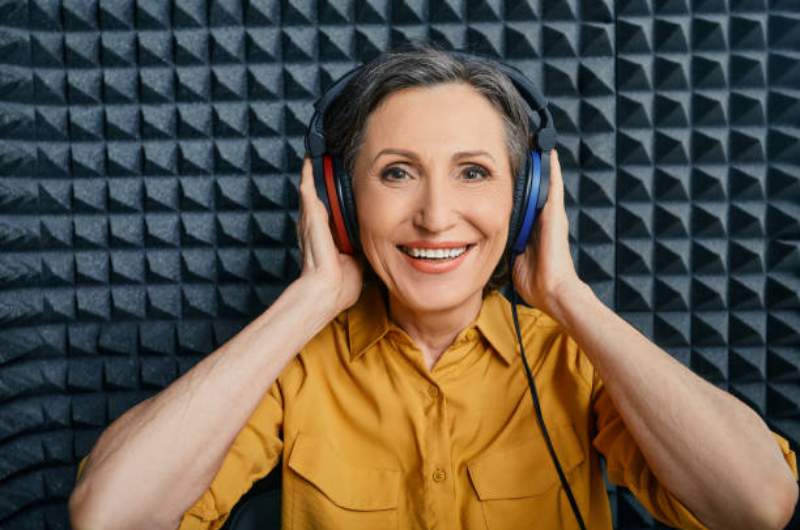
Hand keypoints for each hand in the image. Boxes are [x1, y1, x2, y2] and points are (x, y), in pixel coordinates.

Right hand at [296, 156, 363, 315]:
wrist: (328, 291)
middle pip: (317, 199)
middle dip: (319, 181)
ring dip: (313, 174)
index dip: (331, 200)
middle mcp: (315, 229)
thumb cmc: (339, 286)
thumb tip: (376, 244)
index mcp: (326, 239)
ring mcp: (311, 222)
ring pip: (311, 192)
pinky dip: (309, 175)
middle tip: (323, 161)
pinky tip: (311, 161)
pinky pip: (308, 190)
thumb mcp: (357, 264)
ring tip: (316, 156)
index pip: (328, 214)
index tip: (336, 185)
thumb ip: (362, 251)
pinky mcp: (310, 218)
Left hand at [511, 150, 584, 318]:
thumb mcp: (515, 259)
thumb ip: (508, 245)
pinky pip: (553, 188)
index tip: (511, 168)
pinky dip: (551, 171)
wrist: (553, 291)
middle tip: (527, 145)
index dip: (520, 184)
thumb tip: (490, 241)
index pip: (526, 201)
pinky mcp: (556, 216)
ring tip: (538, 142)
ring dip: (542, 164)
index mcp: (535, 229)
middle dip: (532, 169)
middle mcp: (545, 219)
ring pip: (546, 183)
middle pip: (537, 187)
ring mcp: (552, 216)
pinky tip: (548, 154)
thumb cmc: (536, 282)